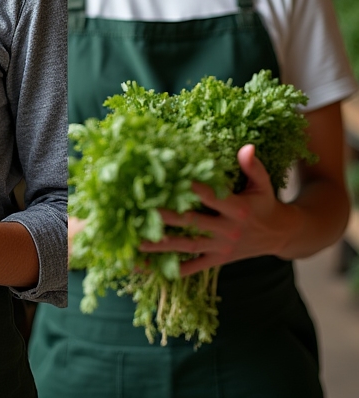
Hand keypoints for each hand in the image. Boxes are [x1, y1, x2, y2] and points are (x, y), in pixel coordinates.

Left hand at [140, 144, 287, 274]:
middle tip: (143, 211)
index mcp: (238, 210)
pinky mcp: (216, 260)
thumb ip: (253, 167)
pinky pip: (191, 267)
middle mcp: (227, 230)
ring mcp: (220, 248)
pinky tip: (147, 268)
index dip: (197, 191)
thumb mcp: (263, 185)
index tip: (175, 182)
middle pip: (194, 223)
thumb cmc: (265, 204)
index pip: (214, 199)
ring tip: (136, 242)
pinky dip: (170, 270)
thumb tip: (246, 147)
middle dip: (168, 218)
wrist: (281, 235)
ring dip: (161, 246)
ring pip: (187, 247)